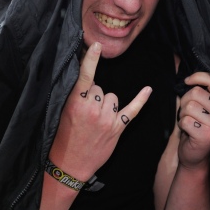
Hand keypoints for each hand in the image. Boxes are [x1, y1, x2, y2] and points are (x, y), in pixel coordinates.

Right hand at [49, 42, 151, 180]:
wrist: (68, 164)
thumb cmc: (63, 138)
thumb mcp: (62, 112)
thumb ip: (74, 96)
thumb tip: (85, 78)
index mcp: (75, 103)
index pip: (85, 76)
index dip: (90, 60)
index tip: (96, 45)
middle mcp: (92, 109)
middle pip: (100, 88)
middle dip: (94, 96)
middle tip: (85, 114)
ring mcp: (106, 119)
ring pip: (113, 97)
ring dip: (106, 105)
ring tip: (95, 120)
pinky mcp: (117, 129)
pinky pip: (132, 110)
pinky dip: (140, 100)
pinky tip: (147, 90)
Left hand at [177, 72, 209, 168]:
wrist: (195, 156)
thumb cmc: (196, 128)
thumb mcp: (200, 108)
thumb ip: (198, 92)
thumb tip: (186, 75)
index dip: (197, 77)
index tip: (187, 81)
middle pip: (195, 93)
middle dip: (185, 101)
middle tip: (187, 113)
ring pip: (188, 106)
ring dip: (182, 115)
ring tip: (189, 123)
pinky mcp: (207, 136)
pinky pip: (185, 121)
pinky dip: (181, 125)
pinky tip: (188, 132)